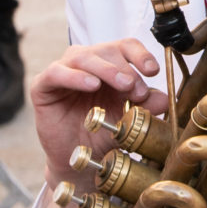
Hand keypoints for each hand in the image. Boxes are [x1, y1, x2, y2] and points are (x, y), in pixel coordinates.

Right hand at [31, 36, 166, 193]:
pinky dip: (75, 76)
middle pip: (107, 50)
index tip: (153, 70)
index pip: (125, 46)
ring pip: (84, 57)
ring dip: (106, 69)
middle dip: (125, 68)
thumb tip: (164, 98)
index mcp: (109, 65)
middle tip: (136, 89)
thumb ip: (145, 106)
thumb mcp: (129, 119)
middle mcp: (86, 63)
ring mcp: (63, 71)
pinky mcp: (42, 86)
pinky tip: (91, 85)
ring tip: (122, 85)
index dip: (140, 54)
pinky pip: (56, 73)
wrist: (78, 161)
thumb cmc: (102, 134)